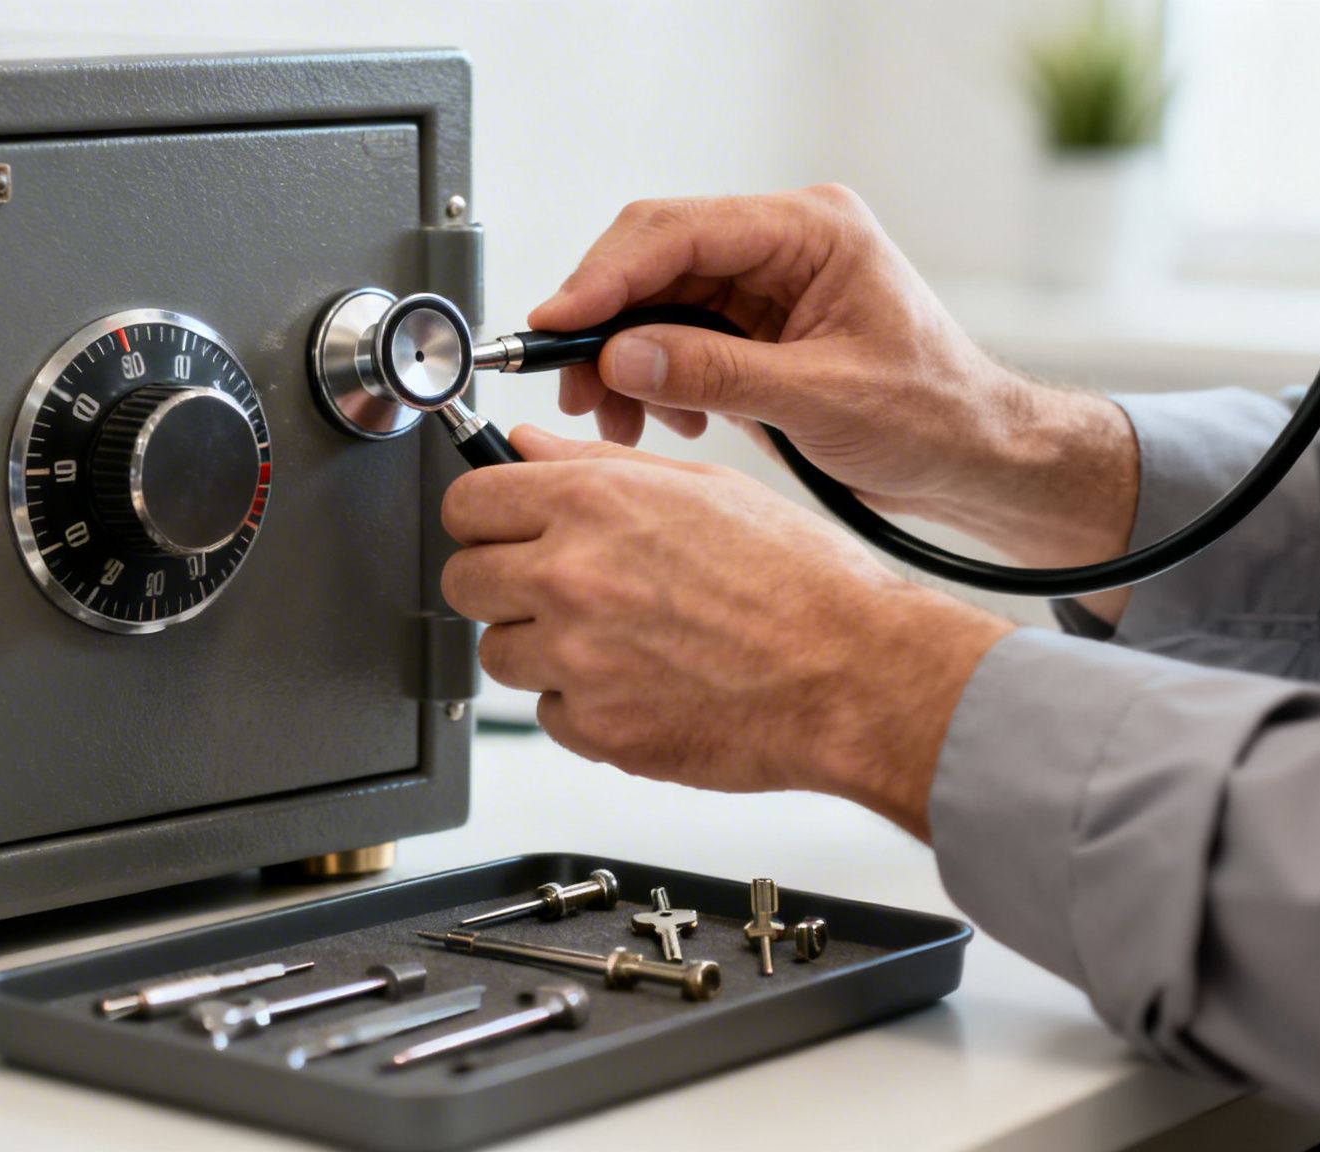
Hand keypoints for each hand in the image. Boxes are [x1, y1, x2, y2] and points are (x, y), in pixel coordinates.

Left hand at [441, 426, 1013, 837]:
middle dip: (500, 584)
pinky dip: (583, 704)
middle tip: (554, 589)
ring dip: (540, 648)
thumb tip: (529, 447)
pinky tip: (642, 683)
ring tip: (616, 640)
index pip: (467, 502)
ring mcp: (577, 657)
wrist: (855, 674)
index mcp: (593, 502)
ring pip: (500, 653)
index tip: (497, 529)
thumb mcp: (704, 487)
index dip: (482, 516)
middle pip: (464, 580)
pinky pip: (549, 713)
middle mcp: (572, 575)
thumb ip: (599, 466)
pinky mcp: (595, 727)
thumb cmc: (802, 582)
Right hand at [533, 186, 1138, 582]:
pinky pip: (671, 339)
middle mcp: (781, 245)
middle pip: (654, 261)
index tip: (556, 324)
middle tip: (570, 385)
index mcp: (811, 231)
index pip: (679, 231)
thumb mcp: (822, 399)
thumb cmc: (933, 418)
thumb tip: (623, 354)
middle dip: (603, 325)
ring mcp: (763, 286)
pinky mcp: (750, 330)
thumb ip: (718, 373)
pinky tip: (662, 422)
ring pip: (652, 303)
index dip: (606, 277)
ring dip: (621, 361)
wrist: (974, 461)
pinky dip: (649, 380)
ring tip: (616, 421)